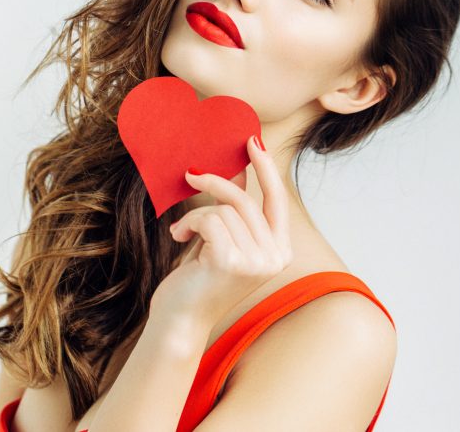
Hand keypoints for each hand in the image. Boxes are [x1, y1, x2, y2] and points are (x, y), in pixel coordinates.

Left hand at [149, 134, 294, 328]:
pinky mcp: (231, 261)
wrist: (180, 319)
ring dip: (196, 216)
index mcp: (280, 252)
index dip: (266, 169)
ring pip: (224, 209)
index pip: (278, 200)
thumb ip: (236, 213)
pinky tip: (179, 238)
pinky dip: (188, 223)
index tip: (253, 141)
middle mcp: (275, 258)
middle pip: (246, 200)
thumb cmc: (200, 279)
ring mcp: (256, 262)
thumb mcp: (224, 240)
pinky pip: (209, 219)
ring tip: (182, 233)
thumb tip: (236, 170)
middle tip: (191, 174)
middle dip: (215, 184)